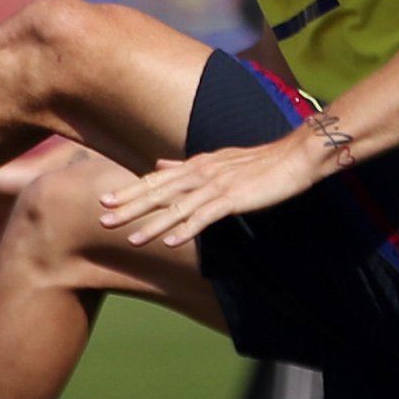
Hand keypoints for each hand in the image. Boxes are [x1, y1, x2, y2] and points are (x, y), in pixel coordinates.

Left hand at [98, 131, 326, 248]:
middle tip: (104, 220)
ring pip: (178, 207)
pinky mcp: (234, 198)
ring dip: (153, 224)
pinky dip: (188, 229)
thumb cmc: (259, 162)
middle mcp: (201, 173)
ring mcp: (216, 186)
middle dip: (130, 208)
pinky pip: (206, 216)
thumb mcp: (217, 161)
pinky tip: (172, 242)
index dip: (130, 191)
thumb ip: (185, 166)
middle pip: (159, 193)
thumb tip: (159, 164)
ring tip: (132, 239)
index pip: (156, 180)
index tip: (106, 201)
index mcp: (195, 165)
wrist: (295, 156)